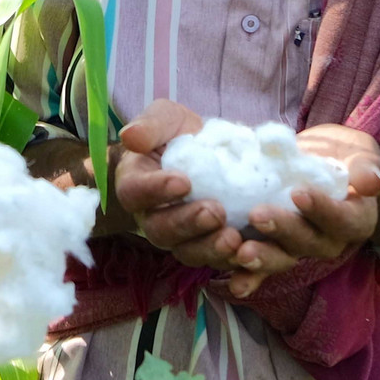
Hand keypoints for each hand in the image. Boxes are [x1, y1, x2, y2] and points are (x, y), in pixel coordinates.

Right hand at [113, 100, 249, 273]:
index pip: (135, 192)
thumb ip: (149, 125)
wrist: (207, 153)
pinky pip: (215, 260)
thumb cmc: (178, 135)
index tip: (183, 181)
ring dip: (210, 248)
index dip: (156, 190)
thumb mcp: (164, 119)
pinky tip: (249, 251)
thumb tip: (130, 136)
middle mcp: (153, 217)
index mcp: (136, 185)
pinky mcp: (208, 246)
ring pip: (188, 252)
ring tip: (234, 237)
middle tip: (215, 211)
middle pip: (161, 230)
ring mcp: (181, 237)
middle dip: (188, 224)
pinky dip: (232, 260)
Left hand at [225, 124, 379, 296]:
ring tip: (241, 252)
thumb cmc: (343, 157)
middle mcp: (327, 240)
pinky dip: (249, 278)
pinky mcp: (274, 248)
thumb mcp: (359, 155)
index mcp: (353, 219)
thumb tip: (372, 181)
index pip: (341, 219)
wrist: (323, 164)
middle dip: (282, 230)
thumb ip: (365, 168)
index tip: (298, 193)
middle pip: (307, 241)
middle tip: (258, 216)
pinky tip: (234, 285)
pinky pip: (262, 270)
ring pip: (282, 258)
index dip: (321, 209)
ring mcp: (298, 247)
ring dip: (262, 258)